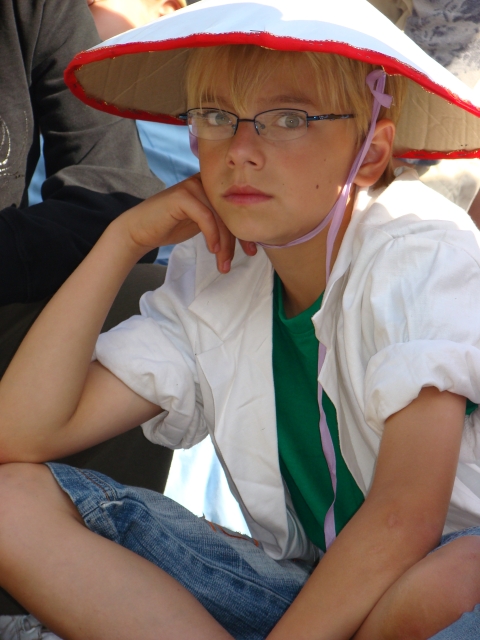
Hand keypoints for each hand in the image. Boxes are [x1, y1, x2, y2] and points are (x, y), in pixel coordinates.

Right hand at [120, 174, 256, 273]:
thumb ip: (221, 221)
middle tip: (244, 258)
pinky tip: (212, 250)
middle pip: (231, 212)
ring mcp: (193, 187)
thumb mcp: (203, 223)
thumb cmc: (172, 226)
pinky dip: (212, 236)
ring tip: (223, 264)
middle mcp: (205, 182)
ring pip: (220, 218)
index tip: (253, 250)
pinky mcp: (182, 196)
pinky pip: (206, 218)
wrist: (141, 230)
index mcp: (213, 186)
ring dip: (224, 244)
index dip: (246, 229)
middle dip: (238, 239)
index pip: (237, 207)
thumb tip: (248, 234)